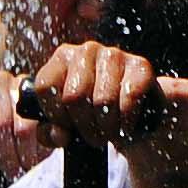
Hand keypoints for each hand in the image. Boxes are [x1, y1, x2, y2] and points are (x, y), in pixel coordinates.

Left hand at [27, 41, 163, 148]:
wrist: (141, 115)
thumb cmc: (97, 117)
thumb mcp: (68, 127)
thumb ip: (51, 133)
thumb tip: (58, 135)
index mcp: (61, 58)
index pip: (46, 87)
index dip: (56, 115)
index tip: (68, 126)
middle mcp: (86, 51)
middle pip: (74, 96)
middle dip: (85, 126)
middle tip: (95, 137)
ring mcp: (114, 55)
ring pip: (103, 101)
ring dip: (108, 127)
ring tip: (110, 132)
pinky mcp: (140, 66)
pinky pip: (129, 97)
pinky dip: (127, 121)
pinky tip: (126, 126)